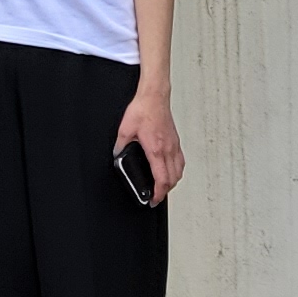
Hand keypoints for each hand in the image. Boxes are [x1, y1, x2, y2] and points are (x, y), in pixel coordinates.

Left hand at [115, 85, 185, 205]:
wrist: (154, 96)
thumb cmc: (143, 109)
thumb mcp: (125, 129)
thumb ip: (120, 145)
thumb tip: (117, 154)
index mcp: (156, 150)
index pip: (161, 180)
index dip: (158, 194)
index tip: (153, 200)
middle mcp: (168, 150)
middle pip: (173, 179)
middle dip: (165, 191)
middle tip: (156, 196)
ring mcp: (174, 145)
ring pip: (179, 171)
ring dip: (172, 182)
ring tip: (163, 186)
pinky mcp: (176, 140)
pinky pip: (180, 161)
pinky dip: (177, 170)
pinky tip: (171, 170)